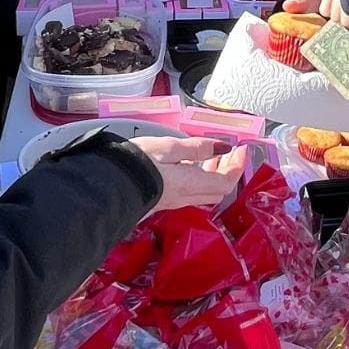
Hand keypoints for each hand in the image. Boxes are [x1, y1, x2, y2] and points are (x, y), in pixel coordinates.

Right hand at [129, 135, 246, 213]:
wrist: (107, 183)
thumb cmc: (136, 163)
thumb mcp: (169, 147)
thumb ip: (197, 148)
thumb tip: (222, 148)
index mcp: (191, 183)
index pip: (226, 182)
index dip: (237, 167)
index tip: (241, 150)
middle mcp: (185, 196)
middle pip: (218, 191)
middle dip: (228, 172)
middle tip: (229, 154)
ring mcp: (173, 201)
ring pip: (204, 193)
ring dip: (213, 176)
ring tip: (211, 158)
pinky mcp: (162, 201)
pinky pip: (189, 194)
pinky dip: (198, 180)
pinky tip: (189, 168)